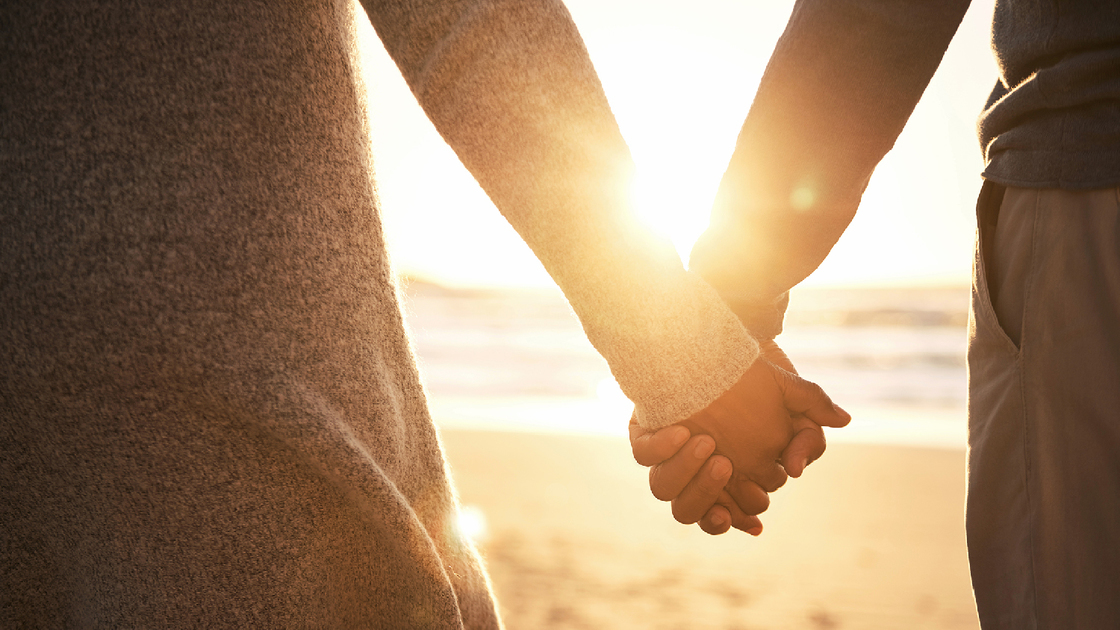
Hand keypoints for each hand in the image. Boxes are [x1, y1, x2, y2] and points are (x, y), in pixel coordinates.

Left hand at [630, 341, 848, 533]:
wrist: (721, 340)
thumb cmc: (759, 378)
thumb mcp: (792, 402)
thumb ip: (809, 435)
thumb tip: (799, 468)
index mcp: (727, 478)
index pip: (727, 515)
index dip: (739, 515)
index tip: (752, 499)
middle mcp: (692, 472)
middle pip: (690, 511)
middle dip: (706, 493)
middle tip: (724, 464)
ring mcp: (667, 454)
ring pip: (663, 488)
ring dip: (684, 474)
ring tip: (706, 443)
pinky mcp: (647, 432)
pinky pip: (644, 454)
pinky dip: (660, 449)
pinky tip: (680, 432)